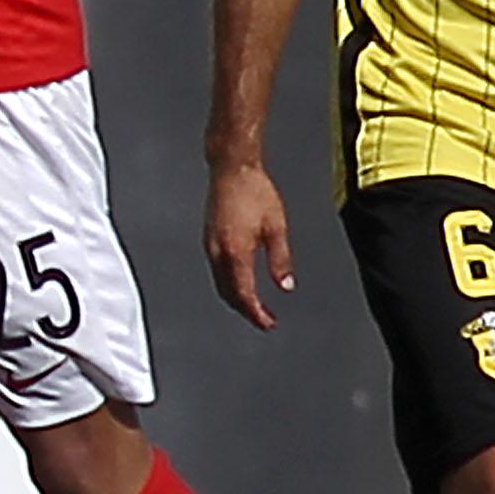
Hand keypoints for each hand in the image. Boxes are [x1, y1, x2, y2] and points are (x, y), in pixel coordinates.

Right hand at [203, 159, 292, 330]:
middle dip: (246, 310)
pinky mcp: (209, 239)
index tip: (268, 323)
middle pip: (228, 294)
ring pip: (220, 284)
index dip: (256, 313)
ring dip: (237, 299)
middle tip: (264, 319)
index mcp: (235, 252)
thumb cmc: (254, 192)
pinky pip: (216, 271)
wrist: (231, 170)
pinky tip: (240, 283)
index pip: (244, 294)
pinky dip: (229, 284)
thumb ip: (280, 260)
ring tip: (255, 306)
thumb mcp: (276, 228)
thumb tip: (285, 285)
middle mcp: (218, 252)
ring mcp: (210, 246)